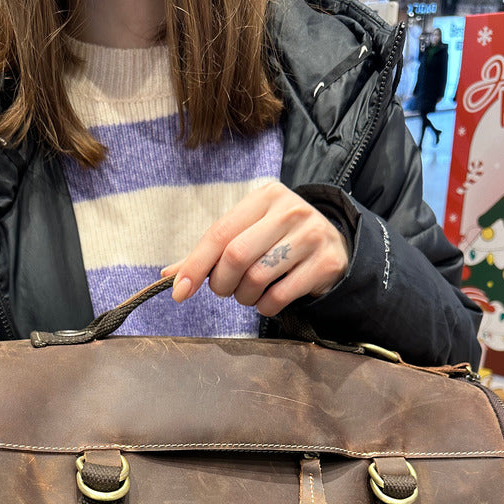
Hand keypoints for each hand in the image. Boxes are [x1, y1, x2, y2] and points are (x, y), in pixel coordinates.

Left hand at [161, 181, 348, 316]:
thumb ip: (210, 252)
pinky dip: (265, 306)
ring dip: (244, 297)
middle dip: (222, 283)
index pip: (220, 233)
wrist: (335, 246)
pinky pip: (279, 296)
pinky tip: (268, 299)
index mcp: (264, 197)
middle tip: (225, 290)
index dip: (195, 265)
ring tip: (249, 293)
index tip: (179, 291)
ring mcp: (311, 235)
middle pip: (236, 256)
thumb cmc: (279, 241)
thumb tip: (168, 276)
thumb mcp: (248, 234)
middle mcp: (290, 210)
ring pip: (257, 278)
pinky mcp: (326, 262)